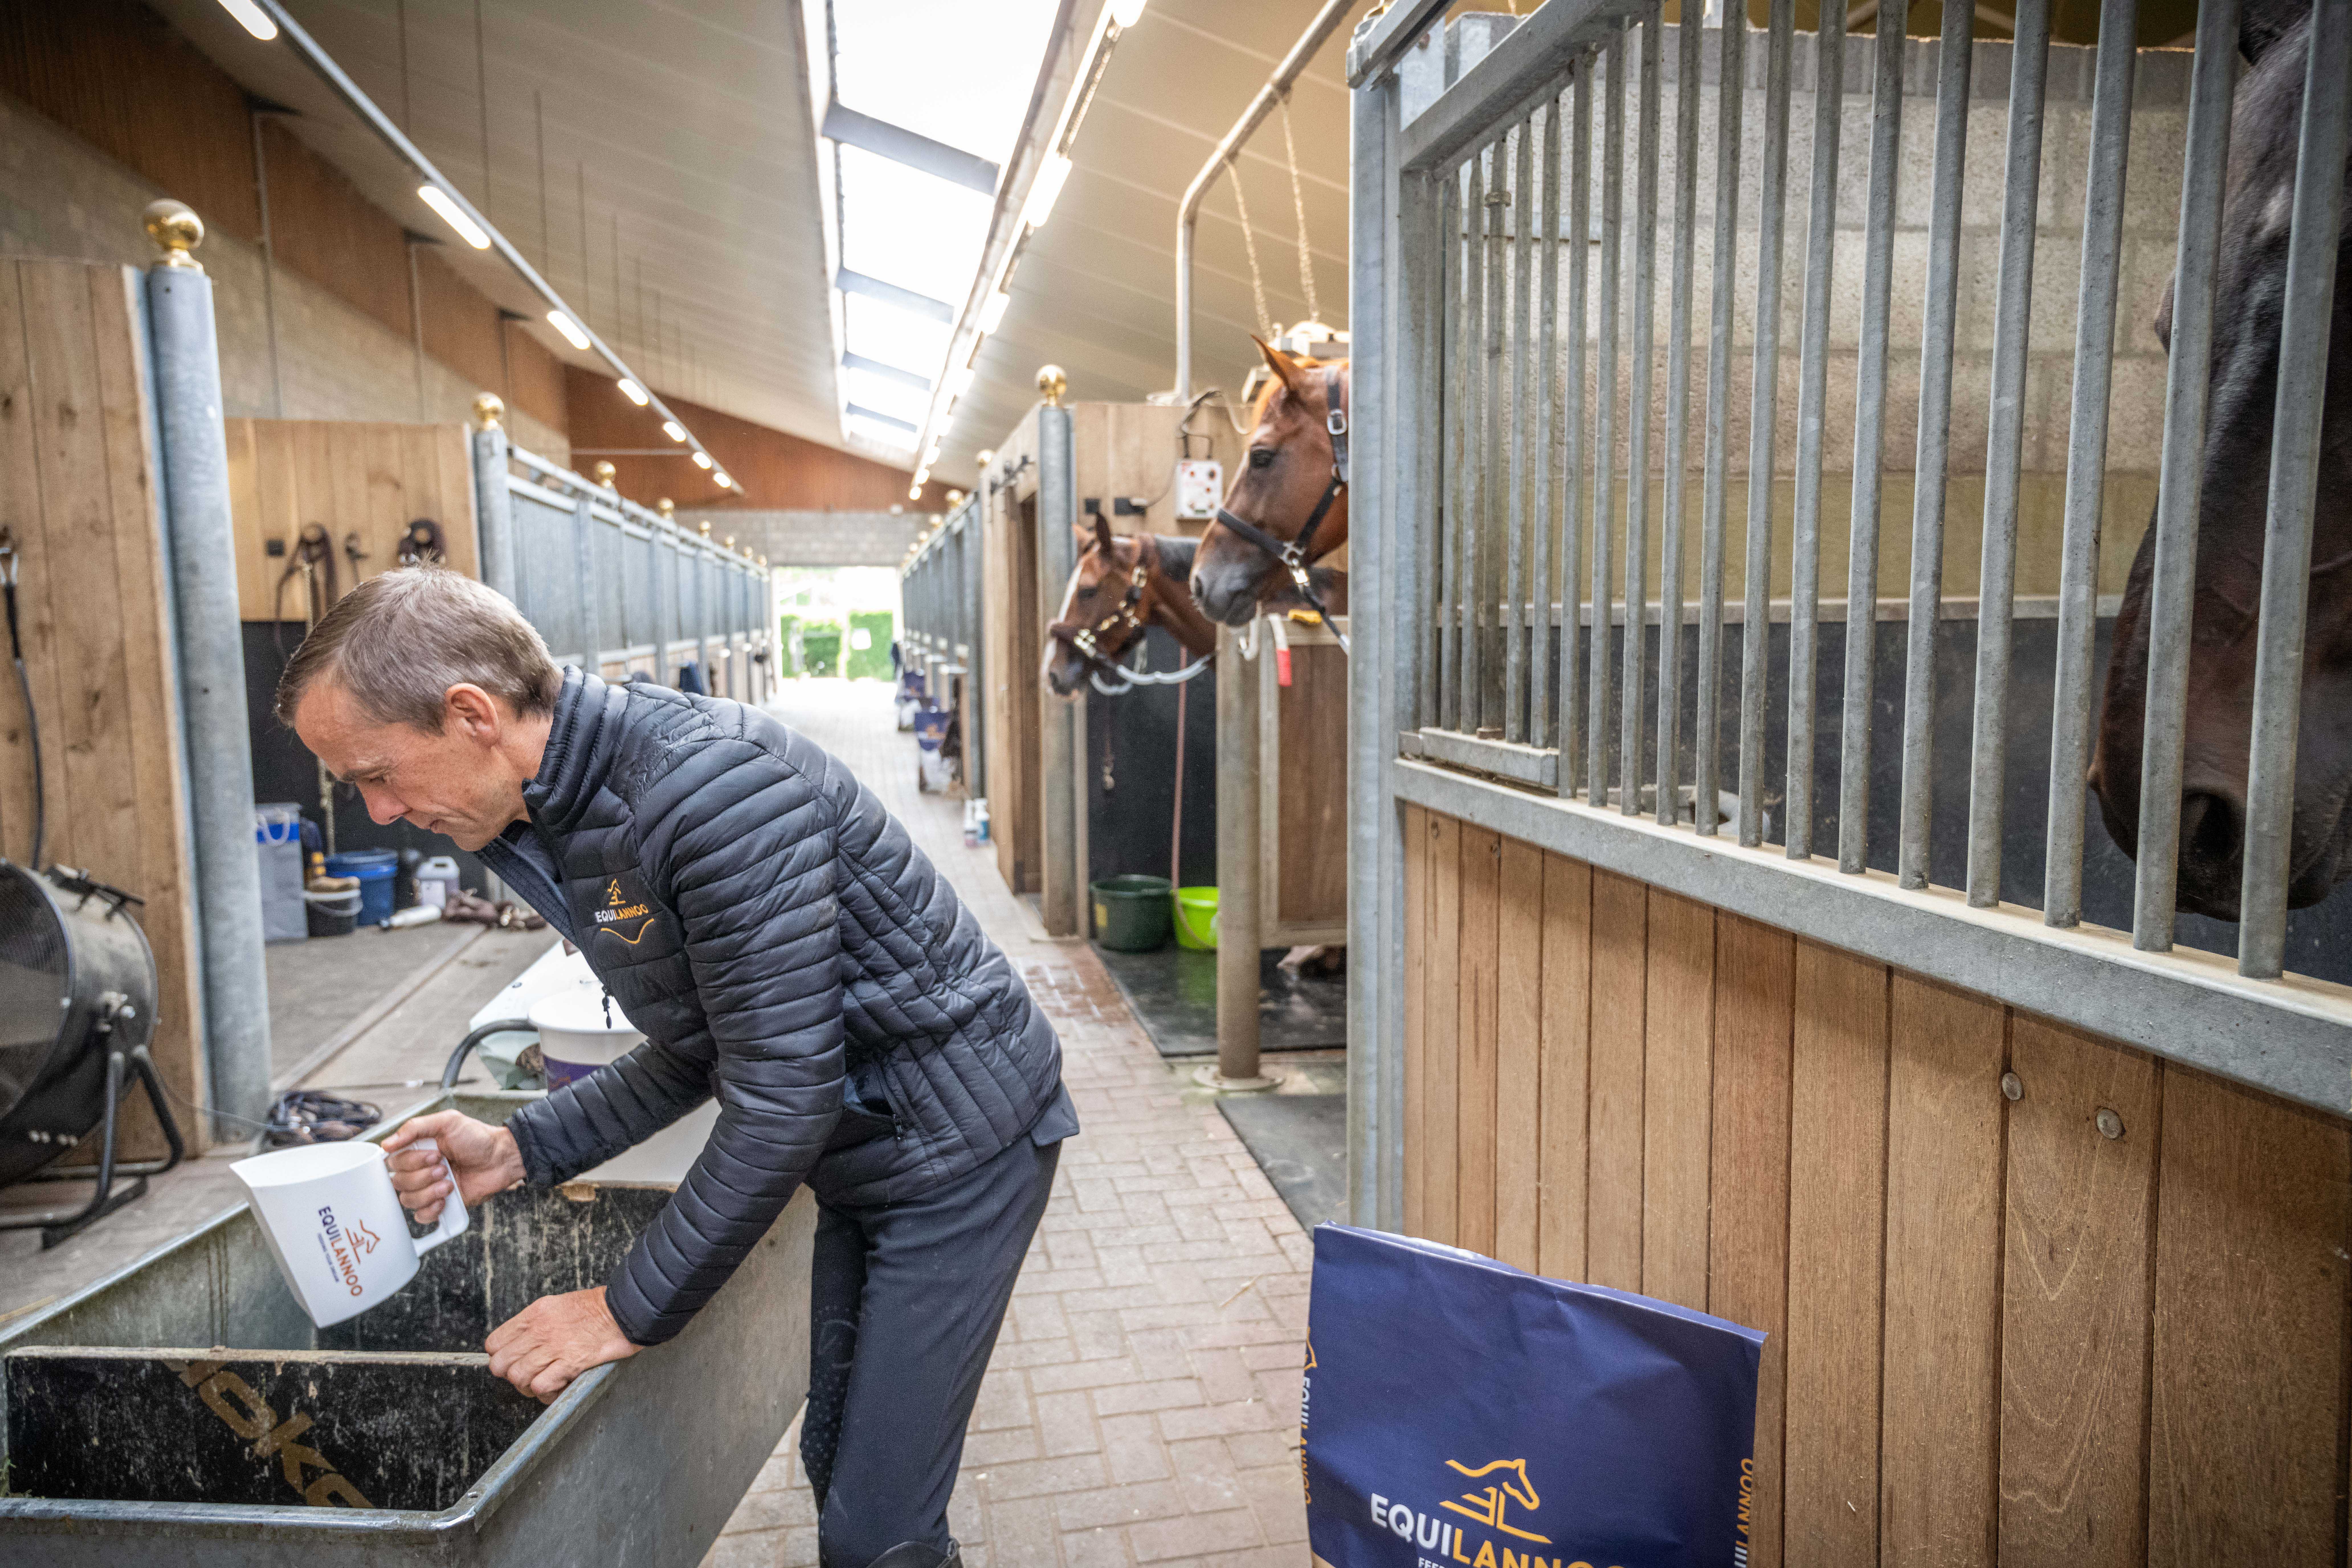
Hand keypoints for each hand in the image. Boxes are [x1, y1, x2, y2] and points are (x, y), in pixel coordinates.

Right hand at [382, 1110, 523, 1223]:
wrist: (501, 1158)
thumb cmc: (476, 1138)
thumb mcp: (447, 1121)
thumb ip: (414, 1128)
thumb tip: (386, 1144)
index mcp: (417, 1150)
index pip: (394, 1162)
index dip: (411, 1161)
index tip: (435, 1154)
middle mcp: (419, 1170)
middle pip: (398, 1182)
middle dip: (423, 1176)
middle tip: (444, 1167)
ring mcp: (428, 1189)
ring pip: (408, 1200)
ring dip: (429, 1192)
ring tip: (449, 1183)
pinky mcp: (440, 1204)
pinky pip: (421, 1216)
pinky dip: (431, 1210)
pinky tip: (445, 1200)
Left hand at [485, 1287, 638, 1401]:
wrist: (625, 1310)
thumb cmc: (595, 1308)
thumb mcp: (557, 1305)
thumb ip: (536, 1324)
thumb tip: (520, 1345)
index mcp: (534, 1314)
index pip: (494, 1344)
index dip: (502, 1357)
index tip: (514, 1360)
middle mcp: (539, 1330)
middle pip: (501, 1365)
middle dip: (512, 1374)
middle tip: (528, 1374)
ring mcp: (554, 1347)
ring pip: (518, 1378)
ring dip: (529, 1386)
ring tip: (543, 1382)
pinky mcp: (570, 1363)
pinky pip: (542, 1386)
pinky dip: (547, 1393)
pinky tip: (557, 1387)